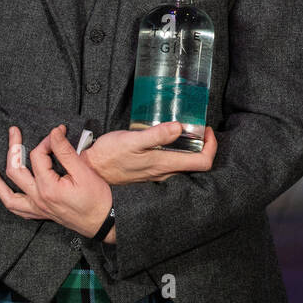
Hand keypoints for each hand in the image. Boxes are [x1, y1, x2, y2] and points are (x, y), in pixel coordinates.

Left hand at [0, 125, 113, 238]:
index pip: (37, 156)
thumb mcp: (83, 171)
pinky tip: (5, 190)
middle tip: (13, 132)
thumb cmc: (98, 198)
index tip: (58, 131)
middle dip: (13, 148)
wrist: (105, 222)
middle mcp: (38, 199)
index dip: (46, 140)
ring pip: (8, 196)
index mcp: (48, 187)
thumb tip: (54, 133)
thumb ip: (65, 151)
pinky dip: (7, 198)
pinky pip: (17, 208)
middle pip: (15, 171)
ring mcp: (37, 208)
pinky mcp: (41, 213)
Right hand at [82, 123, 217, 184]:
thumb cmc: (109, 155)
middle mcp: (164, 173)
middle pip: (197, 165)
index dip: (211, 146)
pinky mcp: (149, 172)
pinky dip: (178, 153)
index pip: (203, 162)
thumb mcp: (131, 141)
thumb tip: (179, 127)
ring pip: (185, 166)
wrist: (91, 171)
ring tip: (187, 132)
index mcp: (164, 165)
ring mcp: (157, 175)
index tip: (207, 130)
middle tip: (200, 129)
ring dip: (191, 149)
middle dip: (204, 146)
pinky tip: (169, 142)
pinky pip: (172, 166)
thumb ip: (156, 135)